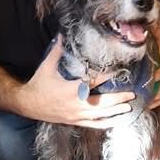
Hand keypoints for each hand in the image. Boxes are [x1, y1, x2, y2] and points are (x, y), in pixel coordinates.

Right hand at [19, 36, 134, 128]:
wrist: (28, 104)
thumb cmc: (39, 84)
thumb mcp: (47, 66)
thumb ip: (57, 51)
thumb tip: (62, 35)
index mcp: (72, 89)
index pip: (94, 82)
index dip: (107, 77)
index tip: (119, 73)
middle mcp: (76, 104)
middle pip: (102, 103)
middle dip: (118, 99)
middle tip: (131, 94)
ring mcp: (76, 115)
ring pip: (100, 115)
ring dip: (115, 111)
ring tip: (128, 107)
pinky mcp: (75, 121)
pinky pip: (93, 124)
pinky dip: (105, 123)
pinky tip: (115, 121)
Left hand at [147, 26, 159, 109]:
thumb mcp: (159, 38)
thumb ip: (154, 32)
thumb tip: (148, 25)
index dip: (156, 77)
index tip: (146, 80)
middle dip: (153, 94)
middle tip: (140, 97)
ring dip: (153, 101)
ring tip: (141, 104)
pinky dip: (154, 104)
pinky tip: (144, 106)